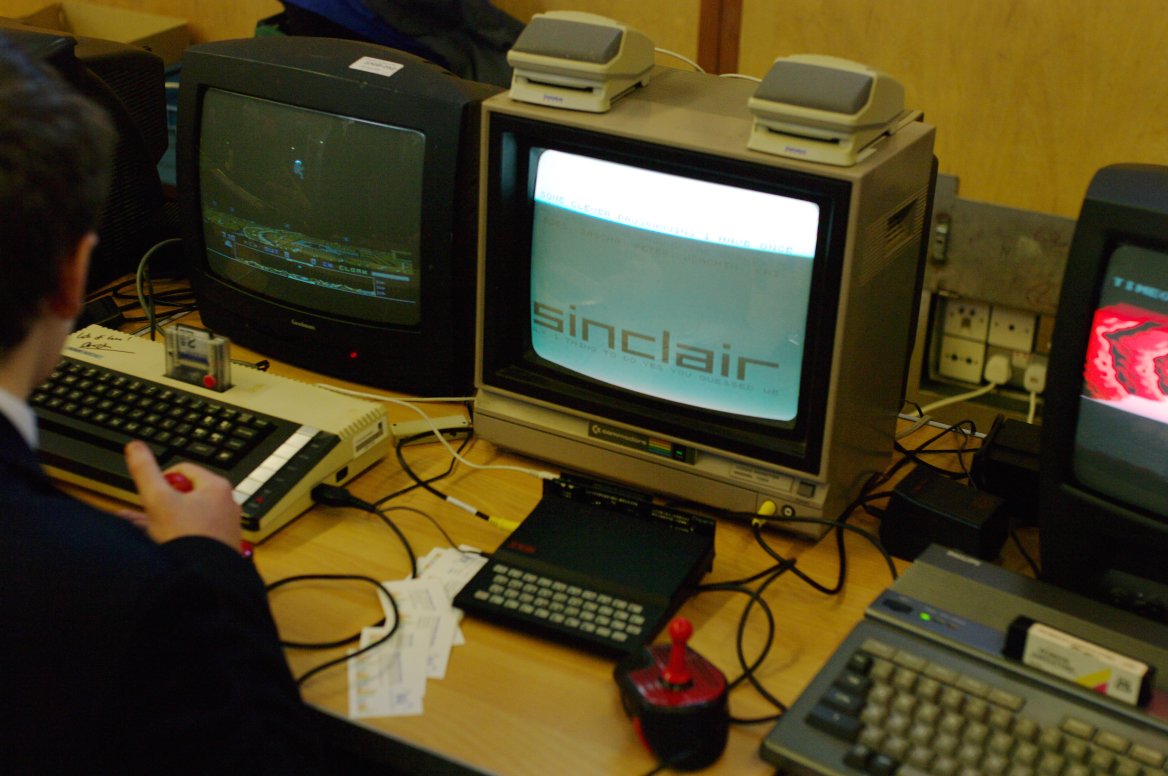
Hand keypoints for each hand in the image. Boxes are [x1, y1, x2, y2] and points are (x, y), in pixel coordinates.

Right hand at [123, 440, 241, 548]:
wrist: (203, 577)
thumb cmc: (186, 536)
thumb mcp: (158, 499)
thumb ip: (145, 471)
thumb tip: (134, 446)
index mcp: (216, 487)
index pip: (183, 471)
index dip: (160, 479)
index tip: (149, 494)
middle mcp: (226, 504)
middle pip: (185, 495)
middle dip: (158, 503)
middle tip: (142, 513)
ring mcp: (224, 525)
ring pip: (186, 516)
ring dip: (162, 520)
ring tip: (137, 529)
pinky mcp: (220, 545)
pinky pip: (193, 534)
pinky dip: (175, 536)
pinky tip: (155, 544)